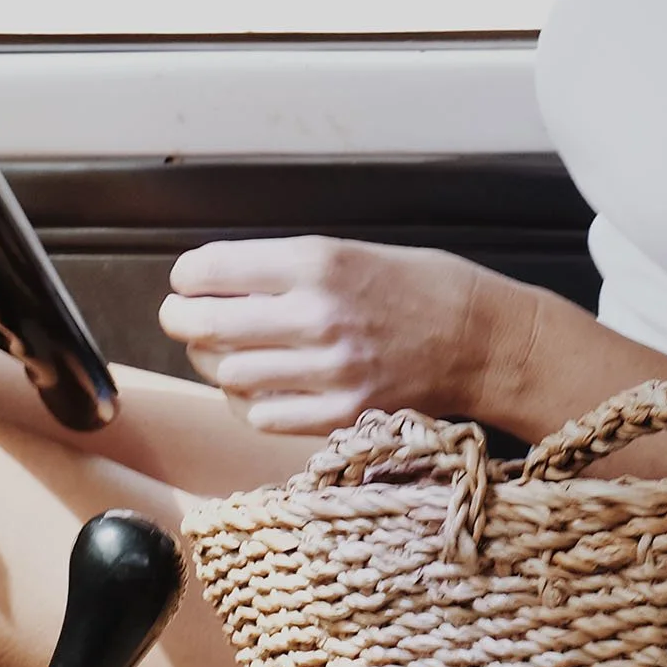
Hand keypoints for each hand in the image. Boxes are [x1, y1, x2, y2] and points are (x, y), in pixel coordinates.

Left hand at [158, 236, 518, 434]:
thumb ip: (289, 269)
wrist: (486, 340)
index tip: (187, 280)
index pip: (213, 270)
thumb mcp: (354, 252)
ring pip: (228, 372)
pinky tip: (260, 387)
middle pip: (206, 325)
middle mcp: (317, 315)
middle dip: (181, 320)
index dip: (187, 276)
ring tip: (226, 352)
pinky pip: (262, 414)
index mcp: (319, 263)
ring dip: (215, 362)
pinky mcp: (340, 413)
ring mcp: (328, 369)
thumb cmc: (425, 289)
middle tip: (181, 318)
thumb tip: (221, 283)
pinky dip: (249, 401)